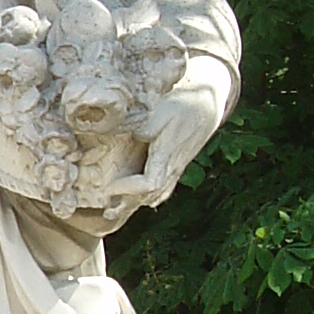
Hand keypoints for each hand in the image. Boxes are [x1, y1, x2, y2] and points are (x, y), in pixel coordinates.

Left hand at [100, 71, 228, 216]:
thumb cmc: (183, 105)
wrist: (208, 103)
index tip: (109, 187)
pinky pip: (164, 188)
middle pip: (150, 195)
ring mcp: (176, 168)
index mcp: (166, 155)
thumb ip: (143, 125)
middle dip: (127, 203)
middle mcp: (172, 167)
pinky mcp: (177, 165)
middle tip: (105, 207)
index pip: (149, 183)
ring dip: (137, 203)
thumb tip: (124, 134)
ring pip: (158, 194)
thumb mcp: (161, 110)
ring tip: (116, 210)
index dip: (129, 189)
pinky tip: (140, 201)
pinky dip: (150, 196)